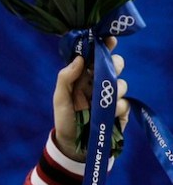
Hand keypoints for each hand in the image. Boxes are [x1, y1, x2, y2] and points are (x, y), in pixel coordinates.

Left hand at [54, 36, 128, 161]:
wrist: (74, 145)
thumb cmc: (65, 119)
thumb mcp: (60, 99)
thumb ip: (65, 78)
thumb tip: (79, 58)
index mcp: (85, 77)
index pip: (97, 56)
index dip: (105, 45)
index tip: (108, 39)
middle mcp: (100, 83)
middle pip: (115, 65)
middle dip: (114, 64)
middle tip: (107, 69)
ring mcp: (112, 97)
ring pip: (122, 83)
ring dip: (113, 89)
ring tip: (101, 100)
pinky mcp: (120, 111)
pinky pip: (124, 103)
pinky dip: (117, 107)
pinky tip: (108, 114)